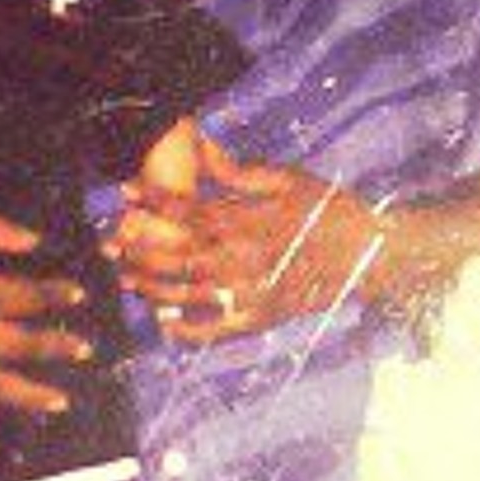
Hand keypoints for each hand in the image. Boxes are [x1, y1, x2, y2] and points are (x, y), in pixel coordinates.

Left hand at [115, 133, 386, 346]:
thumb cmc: (328, 209)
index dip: (151, 199)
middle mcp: (242, 257)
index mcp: (246, 219)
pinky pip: (216, 329)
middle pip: (174, 252)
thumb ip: (239, 172)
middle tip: (111, 241)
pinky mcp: (261, 318)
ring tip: (126, 278)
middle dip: (137, 245)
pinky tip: (164, 322)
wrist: (368, 254)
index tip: (124, 192)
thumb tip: (202, 150)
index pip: (186, 208)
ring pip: (186, 291)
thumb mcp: (286, 179)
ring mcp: (249, 291)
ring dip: (151, 284)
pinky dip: (187, 329)